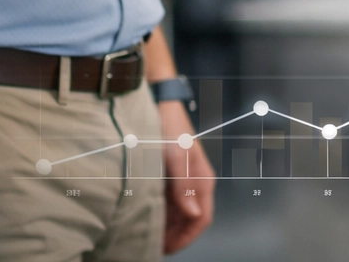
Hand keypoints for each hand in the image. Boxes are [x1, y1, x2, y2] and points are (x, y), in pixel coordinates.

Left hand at [158, 100, 214, 253]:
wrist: (159, 102)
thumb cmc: (170, 126)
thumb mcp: (176, 156)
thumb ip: (184, 186)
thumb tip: (193, 214)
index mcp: (202, 179)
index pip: (202, 219)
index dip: (186, 237)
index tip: (167, 249)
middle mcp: (195, 182)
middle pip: (189, 219)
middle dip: (174, 235)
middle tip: (153, 246)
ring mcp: (183, 179)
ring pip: (178, 212)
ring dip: (166, 225)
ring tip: (147, 235)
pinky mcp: (171, 174)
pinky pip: (168, 201)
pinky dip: (160, 212)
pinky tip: (146, 216)